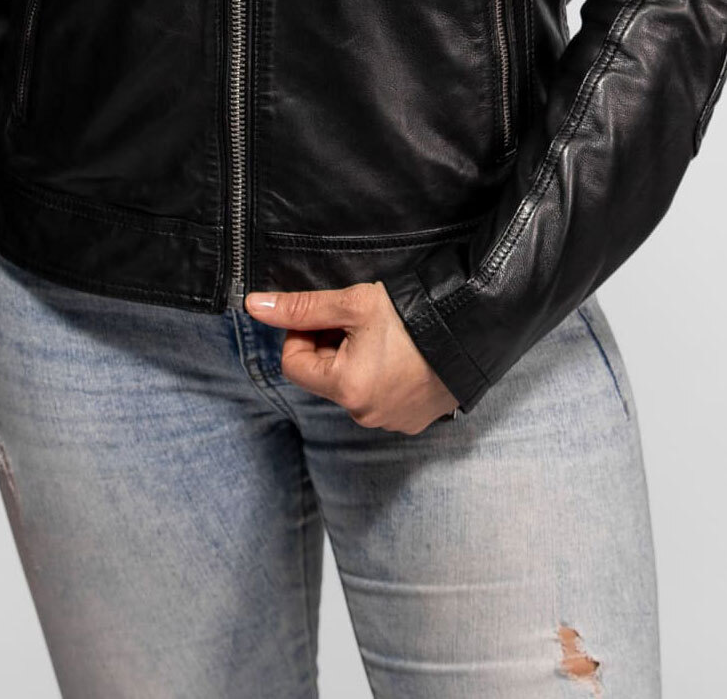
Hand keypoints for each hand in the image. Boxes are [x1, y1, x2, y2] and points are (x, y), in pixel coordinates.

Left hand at [244, 280, 460, 433]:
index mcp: (346, 389)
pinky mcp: (414, 420)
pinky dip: (381, 375)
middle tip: (356, 319)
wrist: (474, 329)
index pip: (293, 364)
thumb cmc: (412, 315)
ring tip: (383, 334)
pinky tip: (401, 352)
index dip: (301, 334)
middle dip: (330, 345)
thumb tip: (252, 306)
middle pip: (323, 375)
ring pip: (351, 386)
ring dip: (355, 359)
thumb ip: (301, 307)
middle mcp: (365, 415)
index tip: (324, 315)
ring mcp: (391, 422)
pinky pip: (380, 398)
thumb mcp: (353, 303)